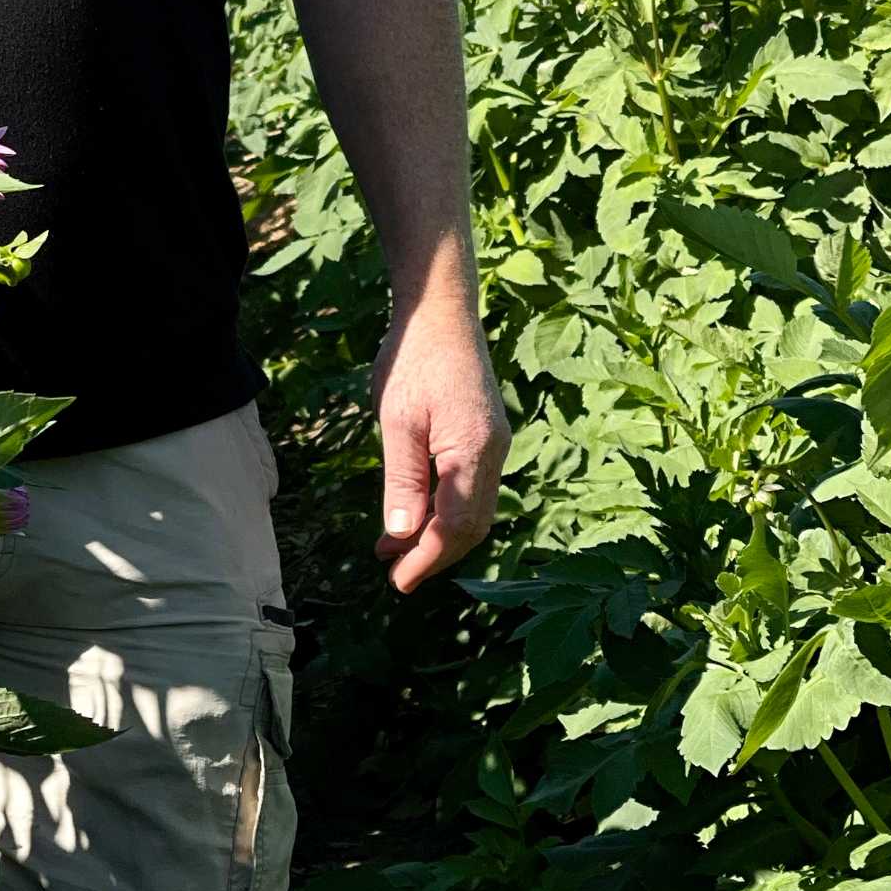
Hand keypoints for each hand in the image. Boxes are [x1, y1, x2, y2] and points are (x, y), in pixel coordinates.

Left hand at [371, 310, 509, 593]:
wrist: (440, 309)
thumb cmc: (414, 357)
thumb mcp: (398, 419)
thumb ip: (403, 479)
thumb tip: (402, 534)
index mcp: (474, 450)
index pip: (455, 525)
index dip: (427, 559)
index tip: (398, 581)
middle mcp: (495, 453)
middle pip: (471, 526)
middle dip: (434, 555)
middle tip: (394, 574)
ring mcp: (496, 444)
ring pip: (475, 511)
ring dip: (438, 534)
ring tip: (395, 550)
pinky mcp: (488, 436)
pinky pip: (473, 489)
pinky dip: (446, 510)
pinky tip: (415, 511)